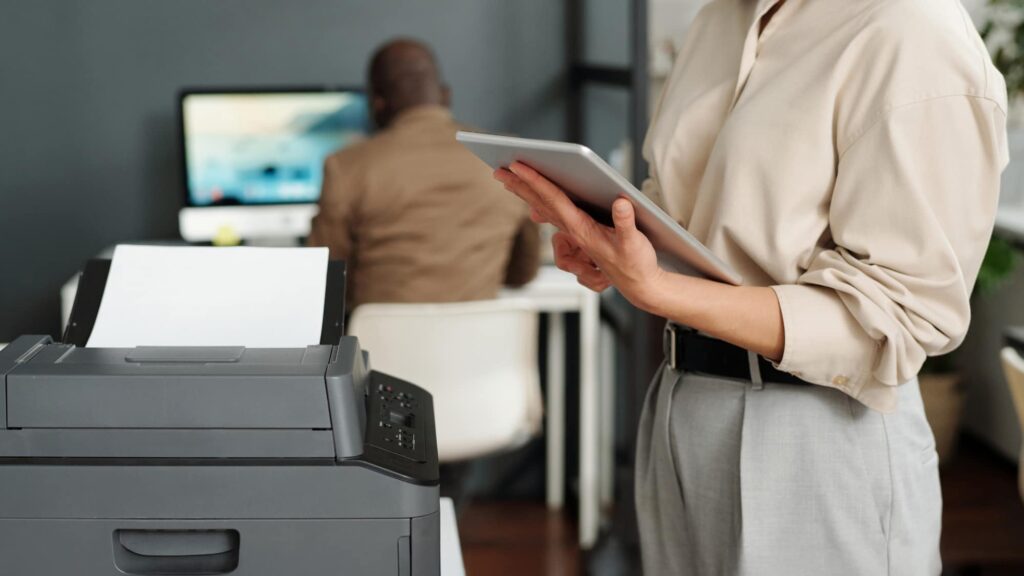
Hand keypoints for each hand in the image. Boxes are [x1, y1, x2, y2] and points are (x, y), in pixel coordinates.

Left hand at [494, 162, 665, 308]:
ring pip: (544, 209)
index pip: (554, 200)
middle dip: (520, 185)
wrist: (637, 284)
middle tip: (499, 170)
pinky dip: (541, 205)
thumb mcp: (634, 243)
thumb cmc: (635, 263)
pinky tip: (534, 204)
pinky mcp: (579, 235)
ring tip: (510, 181)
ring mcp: (574, 234)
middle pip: (541, 203)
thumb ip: (625, 223)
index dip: (535, 182)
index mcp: (582, 230)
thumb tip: (620, 203)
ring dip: (526, 194)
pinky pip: (554, 216)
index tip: (517, 168)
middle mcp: (573, 231)